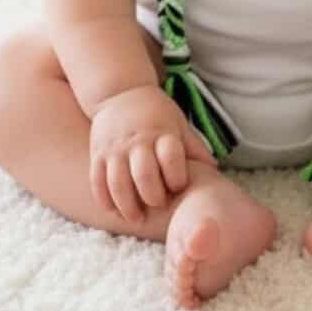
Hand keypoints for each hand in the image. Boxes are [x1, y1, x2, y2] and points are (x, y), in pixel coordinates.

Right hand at [89, 84, 217, 223]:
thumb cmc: (156, 112)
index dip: (177, 178)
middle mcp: (136, 141)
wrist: (119, 92)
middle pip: (144, 175)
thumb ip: (194, 146)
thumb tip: (215, 169)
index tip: (178, 186)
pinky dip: (105, 200)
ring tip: (137, 218)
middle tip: (158, 205)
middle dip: (153, 197)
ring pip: (118, 184)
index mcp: (161, 132)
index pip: (171, 158)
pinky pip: (97, 182)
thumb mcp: (178, 122)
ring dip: (127, 206)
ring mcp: (114, 148)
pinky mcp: (98, 154)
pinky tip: (114, 211)